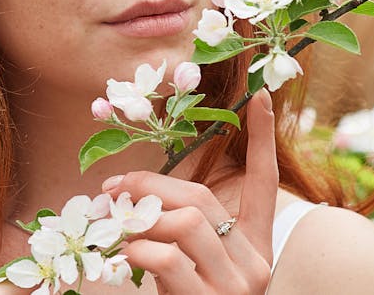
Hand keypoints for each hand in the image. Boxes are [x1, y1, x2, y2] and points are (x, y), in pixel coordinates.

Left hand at [101, 88, 278, 293]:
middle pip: (204, 200)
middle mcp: (253, 265)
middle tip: (110, 191)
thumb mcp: (194, 278)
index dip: (262, 140)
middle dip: (151, 186)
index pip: (264, 185)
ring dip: (141, 218)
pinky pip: (171, 260)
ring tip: (111, 228)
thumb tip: (134, 205)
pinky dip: (139, 251)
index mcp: (256, 251)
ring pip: (189, 223)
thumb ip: (178, 241)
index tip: (258, 97)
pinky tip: (122, 255)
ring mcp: (237, 287)